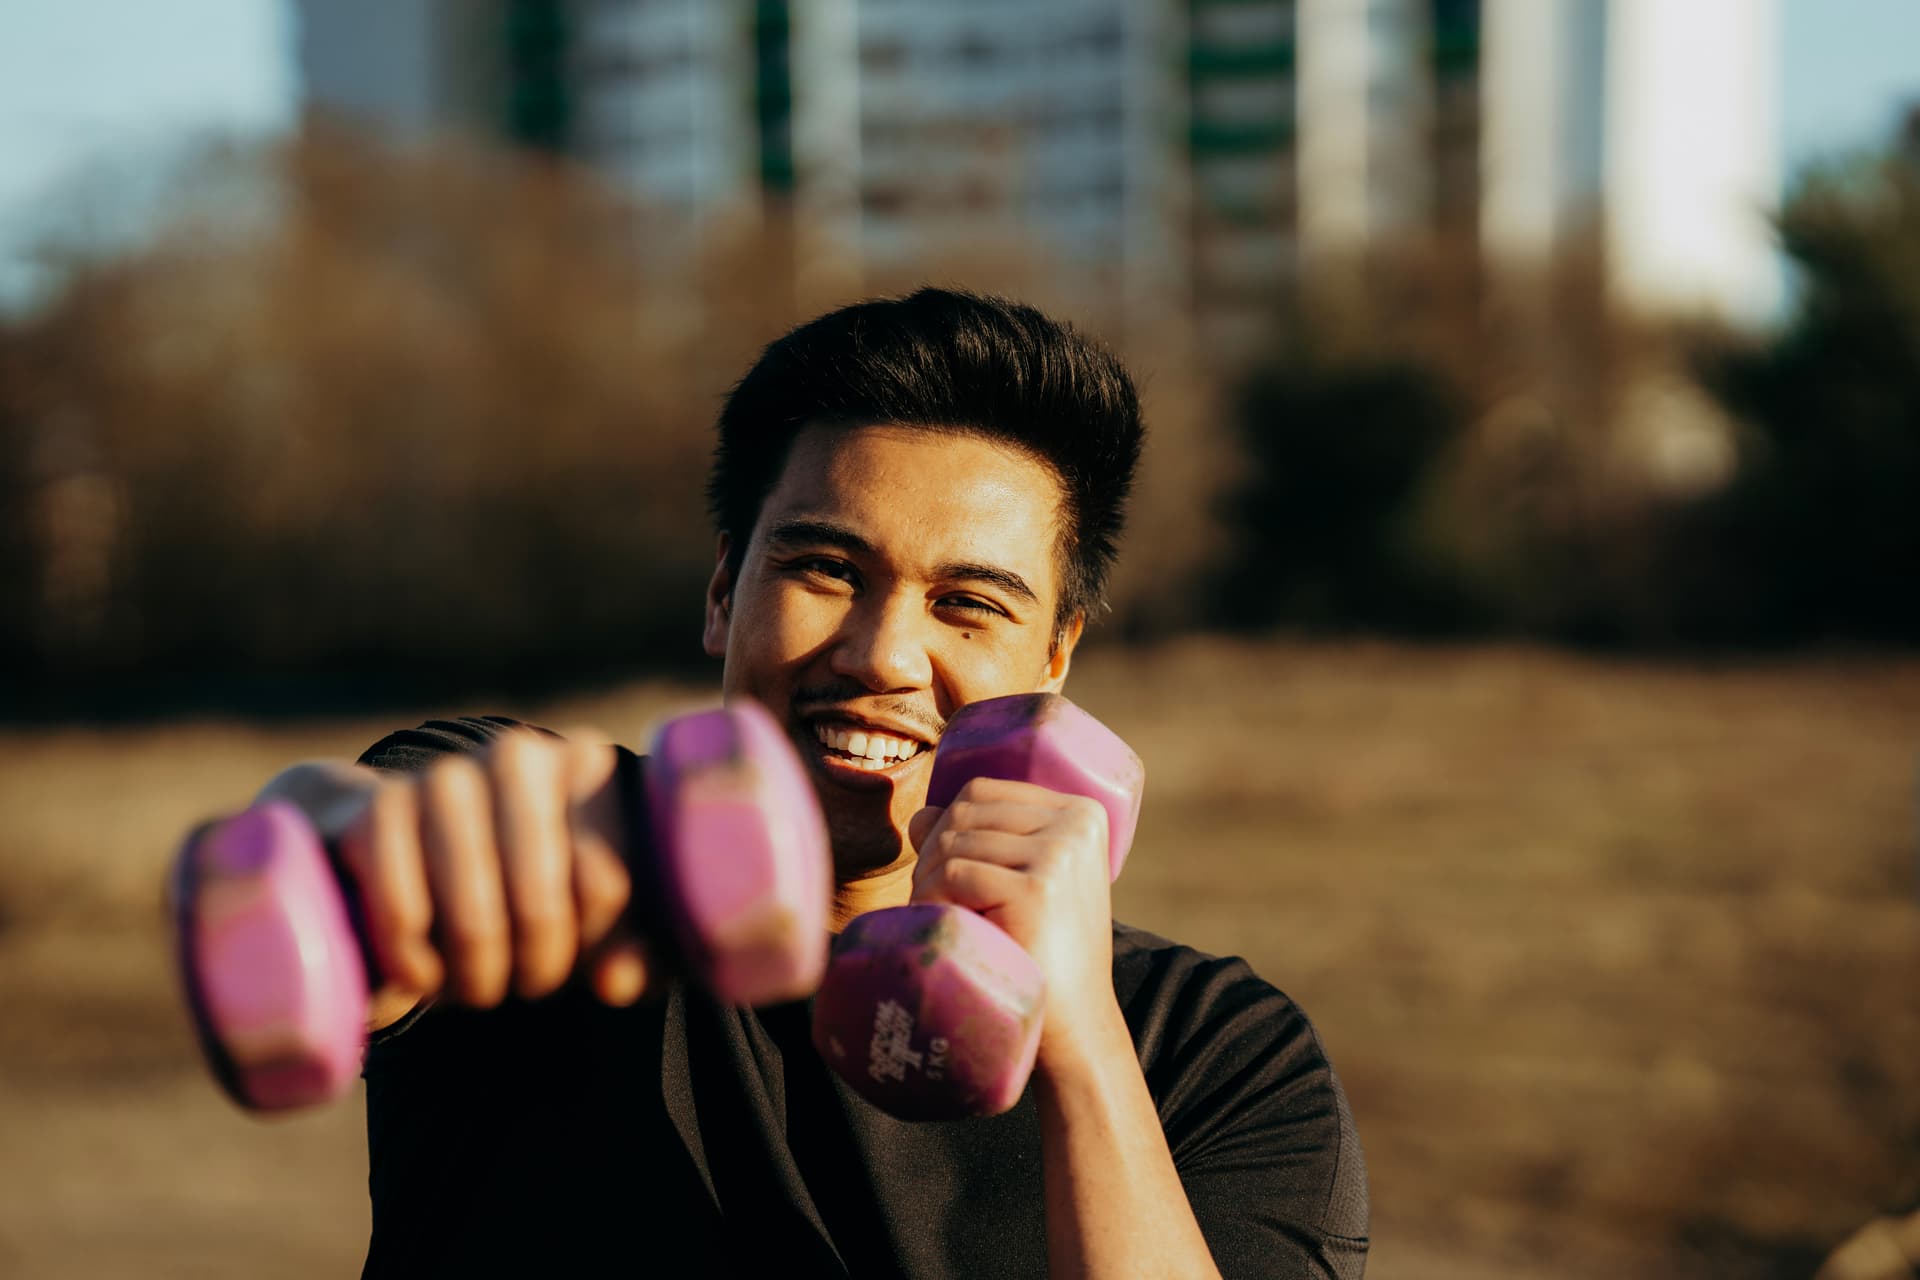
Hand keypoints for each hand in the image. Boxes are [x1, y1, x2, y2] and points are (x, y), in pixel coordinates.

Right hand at [251, 729, 650, 1030]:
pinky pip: (406, 915)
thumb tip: (615, 979)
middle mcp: (520, 755)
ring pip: (476, 918)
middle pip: (542, 906)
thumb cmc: (536, 891)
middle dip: (537, 969)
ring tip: (480, 983)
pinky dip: (415, 965)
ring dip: (476, 976)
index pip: (605, 887)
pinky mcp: (379, 808)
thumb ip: (639, 959)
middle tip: (528, 984)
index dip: (593, 947)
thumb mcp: (604, 926)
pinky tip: (425, 973)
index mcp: (591, 766)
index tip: (584, 958)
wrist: (414, 849)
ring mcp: (446, 775)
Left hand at [907, 776, 1120, 1063]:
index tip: (949, 878)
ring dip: (928, 883)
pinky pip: (953, 875)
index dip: (947, 827)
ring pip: (952, 842)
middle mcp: (1077, 824)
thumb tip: (921, 814)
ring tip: (942, 922)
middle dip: (933, 856)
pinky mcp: (1038, 889)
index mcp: (1082, 813)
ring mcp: (1060, 854)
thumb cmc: (1042, 954)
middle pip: (964, 812)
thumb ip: (978, 841)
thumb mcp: (1020, 884)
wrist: (1073, 1025)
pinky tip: (947, 932)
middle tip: (937, 905)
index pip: (982, 791)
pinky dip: (932, 903)